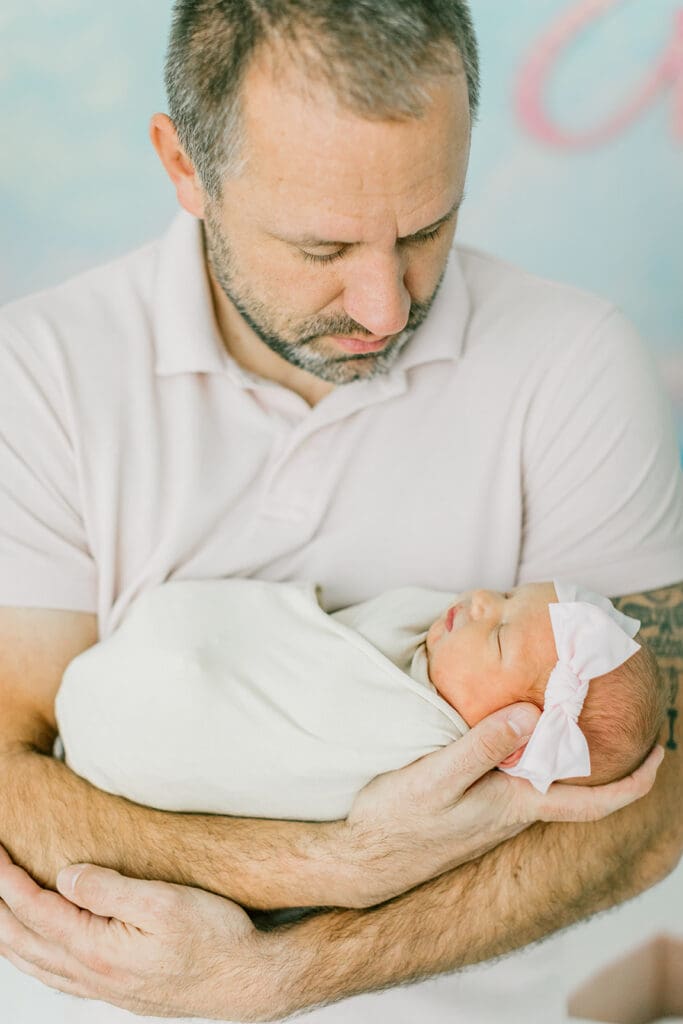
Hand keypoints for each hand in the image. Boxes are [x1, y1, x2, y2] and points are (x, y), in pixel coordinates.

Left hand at [0, 846, 279, 1020]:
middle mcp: (91, 974)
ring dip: (7, 932)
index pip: (34, 910)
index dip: (7, 880)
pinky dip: (29, 956)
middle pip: (22, 941)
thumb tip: (65, 875)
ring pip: (33, 962)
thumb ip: (109, 888)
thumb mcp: (164, 902)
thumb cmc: (215, 938)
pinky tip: (33, 947)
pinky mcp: (114, 989)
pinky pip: (52, 974)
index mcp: (97, 950)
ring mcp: (101, 987)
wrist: (248, 980)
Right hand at [343, 702, 663, 907]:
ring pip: (547, 778)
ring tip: (572, 709)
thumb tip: (534, 715)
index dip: (634, 782)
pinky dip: (535, 751)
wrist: (366, 860)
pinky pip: (520, 776)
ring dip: (568, 750)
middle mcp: (514, 810)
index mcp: (517, 805)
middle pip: (576, 785)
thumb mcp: (438, 777)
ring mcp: (494, 810)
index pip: (595, 802)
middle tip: (612, 710)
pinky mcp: (474, 805)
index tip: (660, 753)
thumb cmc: (400, 822)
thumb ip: (483, 746)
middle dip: (603, 755)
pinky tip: (520, 729)